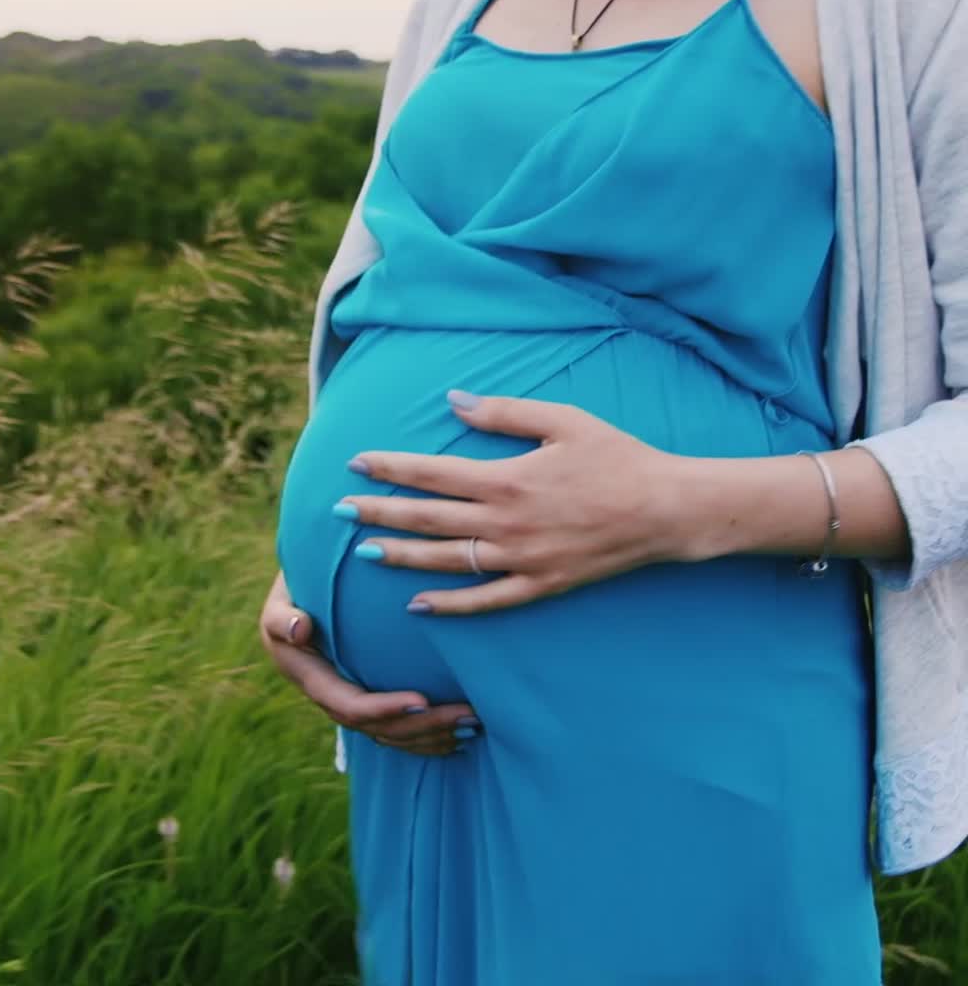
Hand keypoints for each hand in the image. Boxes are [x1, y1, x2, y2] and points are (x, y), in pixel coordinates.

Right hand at [258, 571, 479, 755]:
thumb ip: (283, 617)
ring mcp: (350, 701)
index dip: (384, 709)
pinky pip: (397, 729)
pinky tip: (459, 732)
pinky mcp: (367, 697)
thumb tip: (300, 629)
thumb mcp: (280, 600)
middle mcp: (331, 698)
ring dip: (432, 735)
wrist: (303, 591)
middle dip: (422, 726)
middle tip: (465, 715)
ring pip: (392, 735)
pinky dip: (428, 736)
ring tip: (472, 724)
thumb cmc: (294, 589)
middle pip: (379, 728)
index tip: (422, 699)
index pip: (350, 705)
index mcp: (310, 678)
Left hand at [338, 390, 687, 614]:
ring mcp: (521, 559)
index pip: (431, 473)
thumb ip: (503, 412)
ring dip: (401, 555)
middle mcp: (505, 522)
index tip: (355, 463)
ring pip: (446, 561)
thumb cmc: (616, 457)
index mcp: (507, 478)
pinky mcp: (541, 585)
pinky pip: (485, 601)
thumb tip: (453, 399)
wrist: (667, 510)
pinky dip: (449, 605)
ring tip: (365, 551)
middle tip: (338, 510)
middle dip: (379, 512)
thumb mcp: (562, 419)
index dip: (389, 467)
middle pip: (427, 519)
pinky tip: (416, 603)